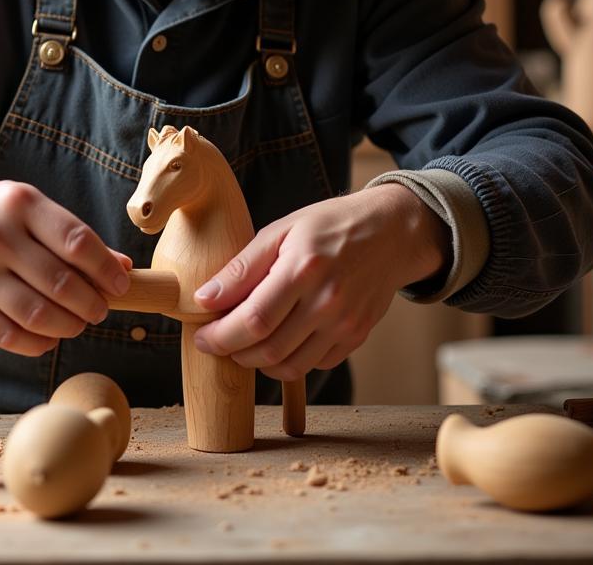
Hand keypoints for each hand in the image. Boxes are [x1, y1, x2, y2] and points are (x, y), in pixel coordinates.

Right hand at [0, 169, 131, 356]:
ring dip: (69, 325)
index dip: (106, 269)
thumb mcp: (27, 206)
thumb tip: (122, 268)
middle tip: (100, 309)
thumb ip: (71, 235)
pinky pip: (7, 335)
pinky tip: (50, 337)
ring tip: (78, 323)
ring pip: (37, 313)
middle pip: (61, 282)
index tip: (120, 284)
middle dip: (92, 303)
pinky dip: (38, 343)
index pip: (77, 242)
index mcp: (20, 203)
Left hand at [190, 184, 450, 378]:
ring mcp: (345, 324)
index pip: (253, 320)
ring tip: (243, 343)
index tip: (201, 336)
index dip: (220, 336)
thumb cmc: (330, 226)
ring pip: (290, 367)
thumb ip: (242, 267)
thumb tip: (204, 298)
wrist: (391, 232)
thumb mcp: (281, 230)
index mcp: (303, 268)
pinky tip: (279, 340)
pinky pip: (314, 365)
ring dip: (257, 363)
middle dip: (233, 352)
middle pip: (268, 349)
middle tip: (217, 341)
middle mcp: (328, 302)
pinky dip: (289, 361)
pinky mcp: (356, 338)